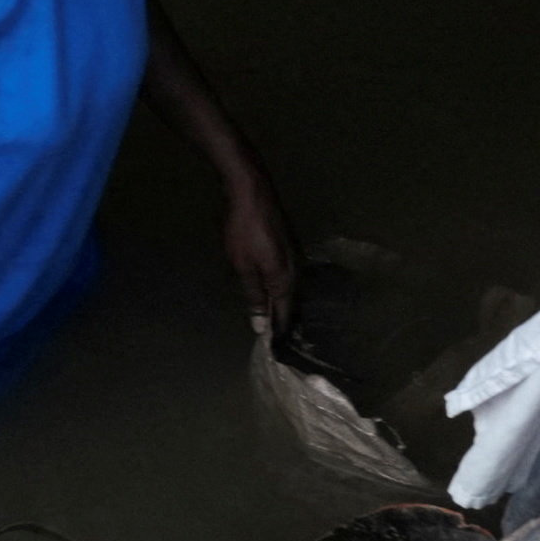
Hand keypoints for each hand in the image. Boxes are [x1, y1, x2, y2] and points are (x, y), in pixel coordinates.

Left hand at [224, 184, 300, 336]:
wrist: (251, 191)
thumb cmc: (243, 231)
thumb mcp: (243, 266)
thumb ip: (253, 296)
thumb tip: (261, 326)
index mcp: (285, 279)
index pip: (285, 313)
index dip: (279, 330)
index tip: (275, 349)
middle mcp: (296, 270)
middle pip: (291, 302)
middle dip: (282, 319)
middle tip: (275, 338)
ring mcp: (295, 256)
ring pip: (291, 288)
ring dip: (282, 303)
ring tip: (273, 319)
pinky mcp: (290, 246)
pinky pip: (288, 274)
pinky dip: (281, 287)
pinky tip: (273, 291)